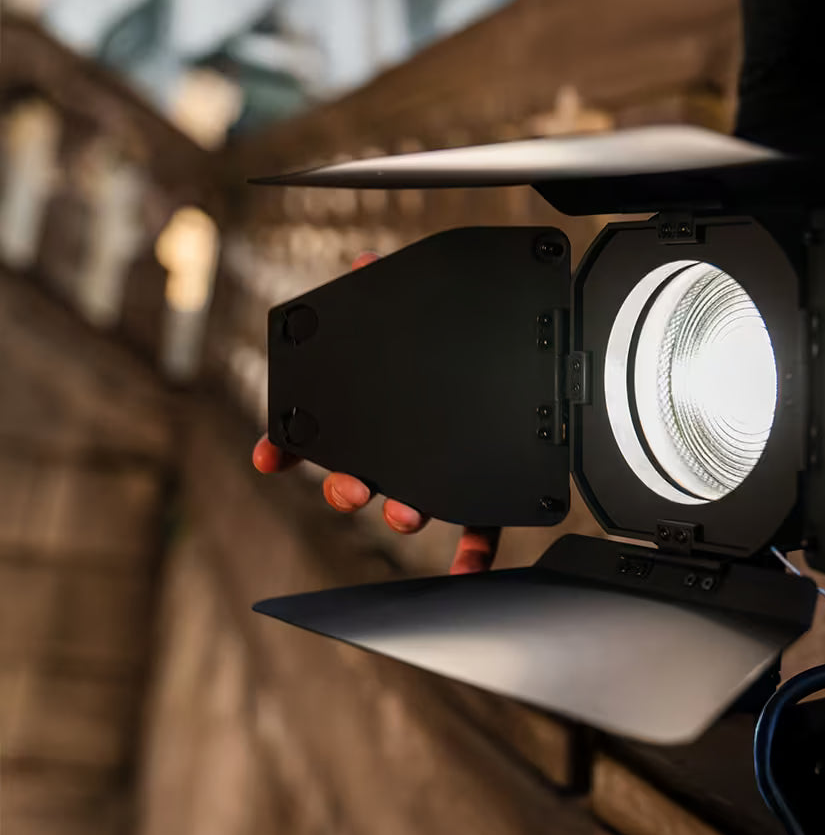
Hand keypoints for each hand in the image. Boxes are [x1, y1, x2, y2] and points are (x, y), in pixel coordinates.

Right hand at [251, 251, 499, 574]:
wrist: (546, 358)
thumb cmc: (474, 333)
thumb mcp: (429, 302)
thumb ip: (395, 286)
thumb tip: (367, 262)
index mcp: (383, 408)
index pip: (323, 429)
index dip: (289, 446)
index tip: (268, 457)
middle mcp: (407, 445)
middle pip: (359, 477)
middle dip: (345, 487)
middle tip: (351, 487)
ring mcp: (445, 471)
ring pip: (411, 505)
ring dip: (402, 514)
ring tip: (407, 514)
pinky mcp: (489, 489)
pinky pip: (479, 529)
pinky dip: (471, 554)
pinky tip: (466, 572)